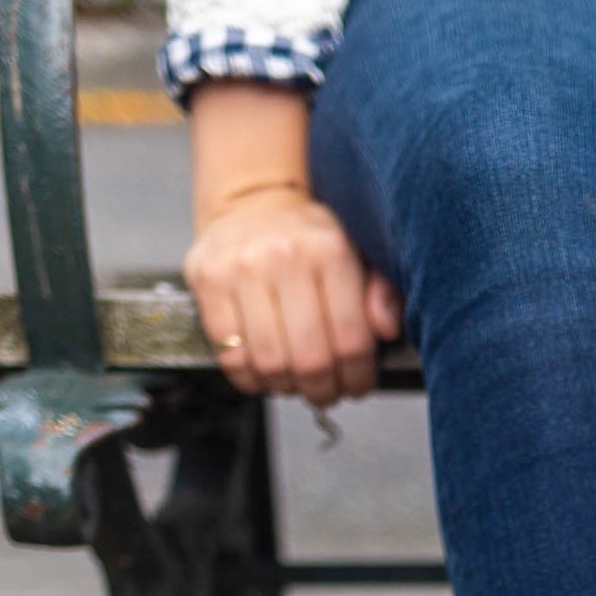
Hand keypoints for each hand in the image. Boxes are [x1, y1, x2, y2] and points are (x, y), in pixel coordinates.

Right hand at [184, 184, 402, 409]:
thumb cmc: (310, 240)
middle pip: (311, 359)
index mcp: (330, 250)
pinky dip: (250, 379)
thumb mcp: (358, 253)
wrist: (252, 203)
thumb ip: (381, 292)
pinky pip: (230, 355)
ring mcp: (241, 269)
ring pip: (270, 363)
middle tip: (326, 392)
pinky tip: (263, 373)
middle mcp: (284, 257)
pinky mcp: (208, 281)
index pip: (351, 339)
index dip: (358, 377)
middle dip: (323, 389)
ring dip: (287, 387)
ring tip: (295, 382)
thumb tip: (388, 329)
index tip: (357, 386)